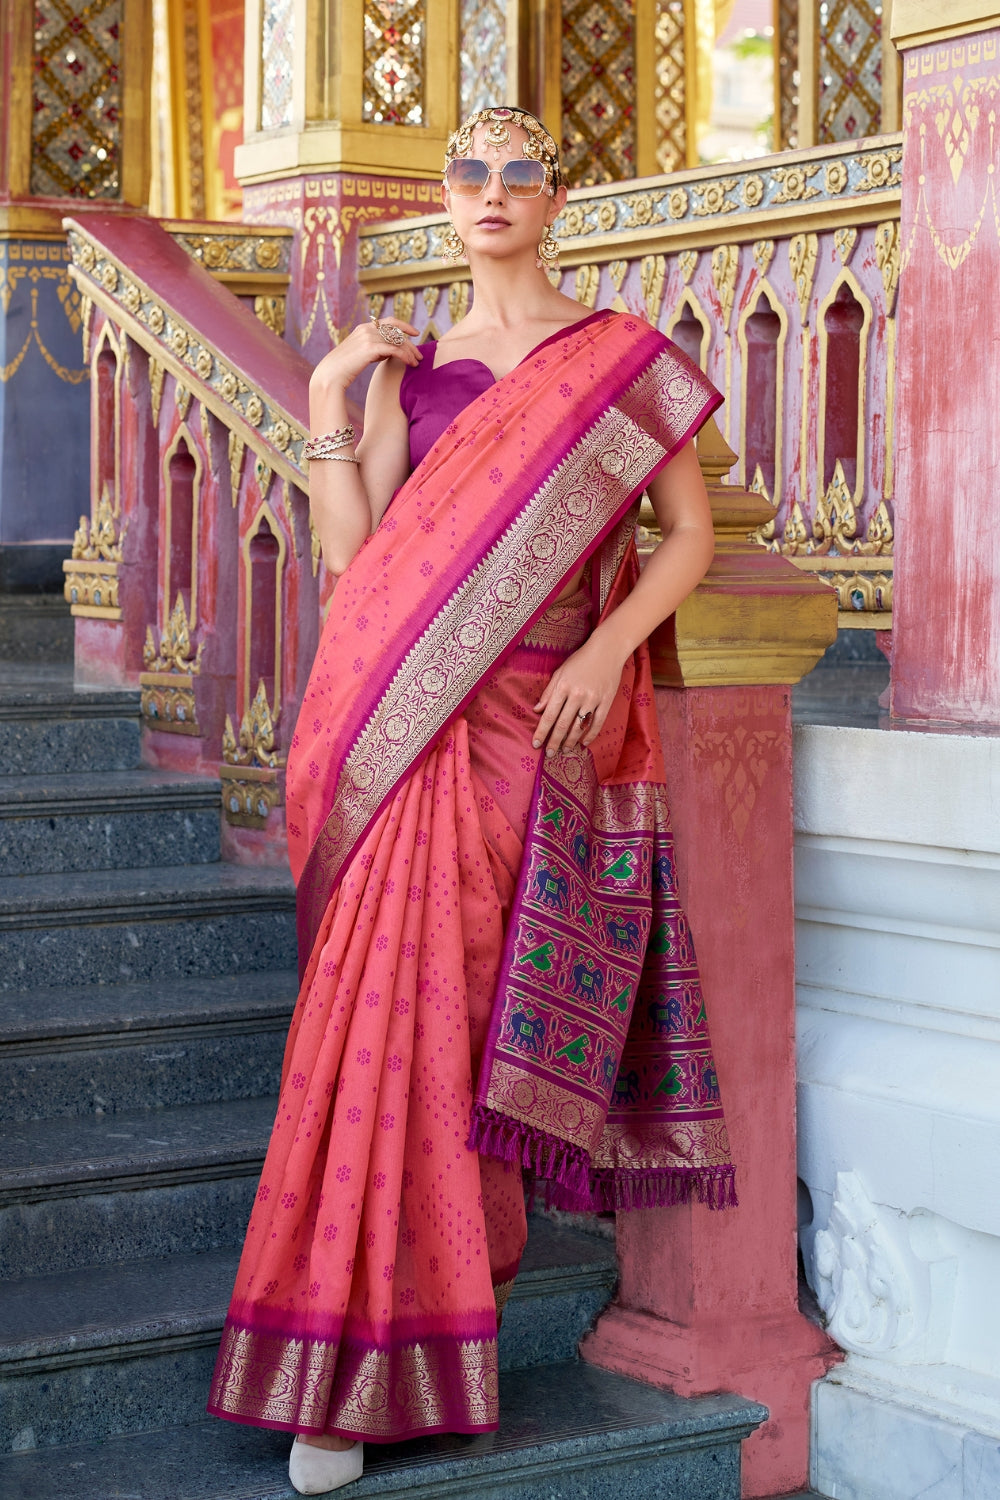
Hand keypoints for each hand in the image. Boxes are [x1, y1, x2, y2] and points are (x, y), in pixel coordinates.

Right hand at [309, 319, 421, 394]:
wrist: (331, 374)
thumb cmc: (345, 367)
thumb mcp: (361, 353)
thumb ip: (374, 348)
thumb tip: (389, 351)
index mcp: (364, 328)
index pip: (389, 321)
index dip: (404, 325)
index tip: (415, 333)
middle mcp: (367, 329)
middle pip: (396, 331)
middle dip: (410, 343)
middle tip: (419, 355)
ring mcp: (368, 337)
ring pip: (397, 341)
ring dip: (410, 352)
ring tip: (417, 362)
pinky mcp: (370, 348)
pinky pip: (394, 350)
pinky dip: (405, 356)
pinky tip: (410, 363)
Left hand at [532, 633, 626, 757]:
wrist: (607, 650)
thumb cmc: (580, 660)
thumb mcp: (560, 672)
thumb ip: (548, 692)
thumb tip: (537, 710)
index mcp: (563, 687)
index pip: (549, 715)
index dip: (541, 732)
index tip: (536, 744)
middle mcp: (577, 695)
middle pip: (562, 724)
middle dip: (554, 742)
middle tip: (549, 755)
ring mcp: (592, 700)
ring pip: (579, 726)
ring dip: (570, 741)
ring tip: (564, 750)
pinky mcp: (606, 702)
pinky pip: (597, 723)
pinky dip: (590, 735)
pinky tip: (584, 743)